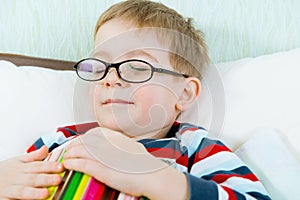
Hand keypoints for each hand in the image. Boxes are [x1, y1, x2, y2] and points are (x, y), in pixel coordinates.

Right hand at [0, 146, 63, 199]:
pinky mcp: (4, 199)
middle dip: (46, 179)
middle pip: (33, 178)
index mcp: (22, 168)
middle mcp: (17, 178)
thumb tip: (46, 148)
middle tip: (58, 179)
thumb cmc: (4, 171)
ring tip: (46, 194)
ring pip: (23, 191)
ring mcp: (10, 190)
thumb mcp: (17, 161)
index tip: (61, 166)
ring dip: (34, 193)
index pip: (38, 166)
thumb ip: (33, 156)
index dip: (50, 166)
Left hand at [63, 127, 188, 199]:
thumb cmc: (146, 165)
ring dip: (70, 153)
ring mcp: (105, 156)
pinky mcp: (102, 169)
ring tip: (66, 157)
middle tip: (68, 149)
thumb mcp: (133, 148)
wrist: (152, 176)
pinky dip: (73, 163)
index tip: (79, 141)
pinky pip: (82, 164)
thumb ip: (122, 146)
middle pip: (84, 140)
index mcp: (117, 139)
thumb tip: (117, 147)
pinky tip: (69, 164)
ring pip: (80, 150)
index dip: (83, 137)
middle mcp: (109, 144)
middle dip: (73, 144)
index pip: (94, 133)